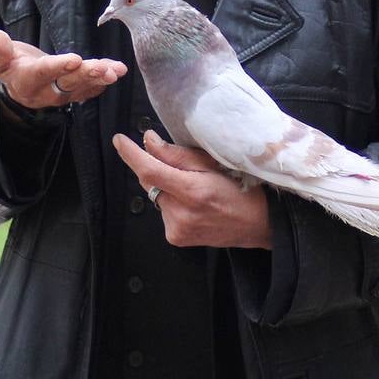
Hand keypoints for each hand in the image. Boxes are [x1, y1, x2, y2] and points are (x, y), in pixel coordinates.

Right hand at [0, 29, 125, 109]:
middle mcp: (45, 92)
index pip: (42, 73)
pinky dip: (103, 79)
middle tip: (102, 68)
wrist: (19, 81)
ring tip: (117, 70)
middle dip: (86, 74)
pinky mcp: (73, 92)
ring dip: (100, 77)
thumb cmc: (9, 65)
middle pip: (67, 83)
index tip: (73, 59)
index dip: (58, 67)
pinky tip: (116, 71)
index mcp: (25, 81)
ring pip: (83, 86)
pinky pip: (90, 87)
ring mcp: (61, 94)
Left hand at [112, 130, 271, 250]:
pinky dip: (172, 203)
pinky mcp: (176, 238)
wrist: (259, 224)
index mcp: (193, 191)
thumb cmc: (241, 188)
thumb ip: (177, 155)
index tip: (119, 140)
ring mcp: (177, 229)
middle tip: (182, 167)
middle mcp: (181, 214)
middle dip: (157, 169)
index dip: (131, 154)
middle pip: (151, 182)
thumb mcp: (214, 164)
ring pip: (157, 196)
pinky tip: (193, 205)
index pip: (150, 170)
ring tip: (195, 190)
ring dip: (166, 187)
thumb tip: (148, 141)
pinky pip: (163, 211)